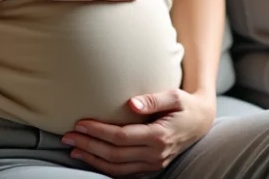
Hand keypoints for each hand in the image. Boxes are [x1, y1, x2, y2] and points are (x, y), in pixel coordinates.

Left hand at [62, 89, 215, 175]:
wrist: (201, 122)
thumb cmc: (185, 105)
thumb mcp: (174, 96)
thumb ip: (153, 99)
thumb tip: (131, 104)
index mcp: (159, 137)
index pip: (121, 137)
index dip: (98, 131)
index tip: (80, 123)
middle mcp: (155, 155)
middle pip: (114, 154)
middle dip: (88, 145)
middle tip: (67, 136)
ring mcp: (153, 164)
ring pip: (117, 168)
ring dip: (93, 159)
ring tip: (74, 149)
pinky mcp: (151, 168)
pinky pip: (124, 173)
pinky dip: (105, 168)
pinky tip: (92, 158)